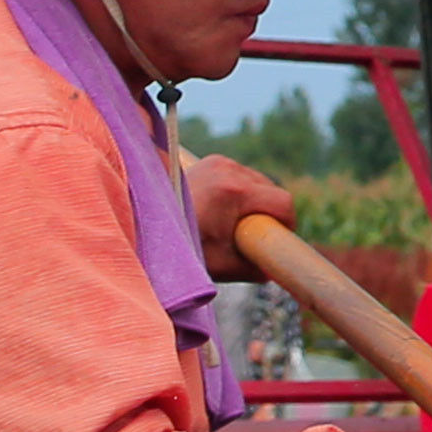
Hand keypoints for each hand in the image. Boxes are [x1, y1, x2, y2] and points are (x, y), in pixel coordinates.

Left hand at [186, 152, 296, 271]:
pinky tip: (223, 209)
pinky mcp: (211, 161)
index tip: (279, 240)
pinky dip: (238, 192)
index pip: (282, 202)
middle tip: (252, 237)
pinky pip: (239, 176)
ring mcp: (219, 162)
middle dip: (267, 214)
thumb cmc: (182, 248)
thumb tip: (275, 270)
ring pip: (256, 181)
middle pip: (270, 190)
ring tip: (234, 223)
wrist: (144, 226)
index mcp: (234, 191)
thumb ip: (255, 268)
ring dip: (254, 202)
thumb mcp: (223, 265)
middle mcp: (228, 169)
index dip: (287, 224)